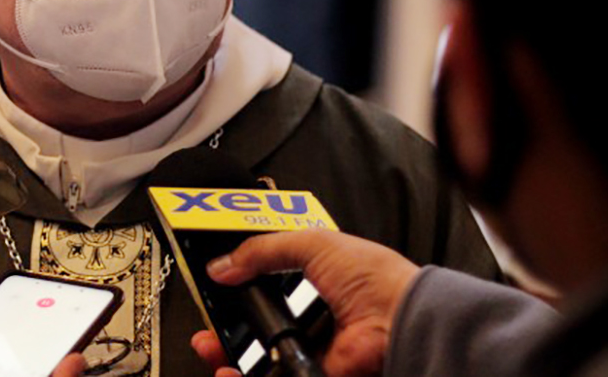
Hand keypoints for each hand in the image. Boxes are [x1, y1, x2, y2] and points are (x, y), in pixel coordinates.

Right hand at [191, 230, 420, 376]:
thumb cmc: (375, 279)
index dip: (241, 289)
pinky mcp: (313, 374)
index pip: (268, 288)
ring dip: (230, 357)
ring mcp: (313, 353)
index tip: (218, 288)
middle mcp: (314, 321)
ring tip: (210, 349)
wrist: (399, 321)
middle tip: (208, 327)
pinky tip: (229, 371)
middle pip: (258, 329)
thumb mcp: (312, 244)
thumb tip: (223, 265)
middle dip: (227, 330)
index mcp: (316, 284)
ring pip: (261, 360)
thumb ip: (262, 251)